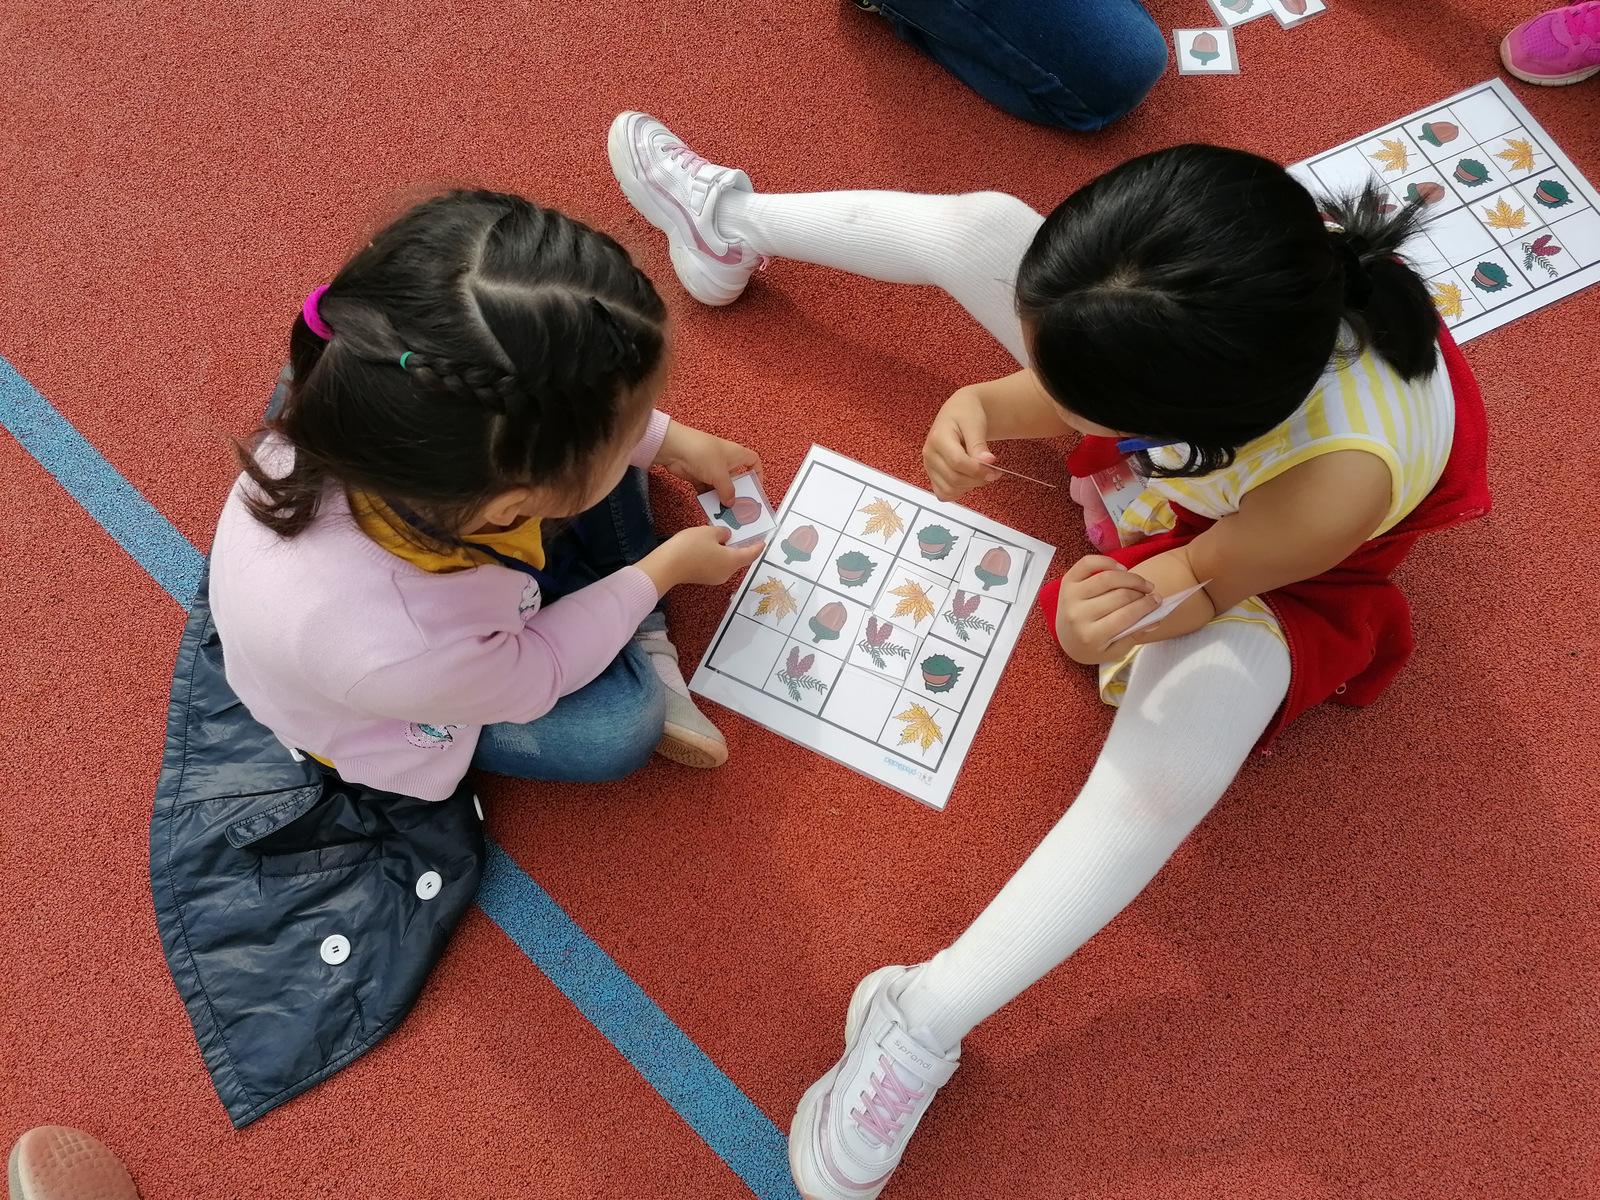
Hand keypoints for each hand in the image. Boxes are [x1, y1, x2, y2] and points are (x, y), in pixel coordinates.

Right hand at [638, 526, 764, 592]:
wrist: (667, 566)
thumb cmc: (690, 547)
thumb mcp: (708, 532)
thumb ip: (722, 533)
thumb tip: (726, 537)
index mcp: (732, 561)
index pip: (751, 554)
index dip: (758, 547)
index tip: (763, 541)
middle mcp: (727, 573)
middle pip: (739, 559)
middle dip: (741, 547)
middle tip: (742, 534)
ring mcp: (715, 578)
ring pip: (727, 563)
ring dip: (727, 552)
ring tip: (724, 538)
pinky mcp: (704, 578)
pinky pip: (716, 566)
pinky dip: (718, 556)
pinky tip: (711, 547)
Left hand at [656, 422, 763, 504]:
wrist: (675, 448)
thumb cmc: (702, 453)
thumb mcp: (720, 475)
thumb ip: (728, 491)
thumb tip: (731, 502)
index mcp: (736, 454)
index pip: (753, 461)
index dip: (757, 473)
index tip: (756, 487)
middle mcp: (726, 460)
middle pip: (736, 478)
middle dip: (737, 491)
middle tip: (739, 506)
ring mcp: (711, 467)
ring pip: (720, 485)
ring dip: (721, 497)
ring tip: (723, 510)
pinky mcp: (698, 474)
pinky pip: (707, 489)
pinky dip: (708, 497)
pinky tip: (709, 506)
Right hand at [923, 388, 999, 500]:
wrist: (958, 412)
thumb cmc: (966, 414)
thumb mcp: (975, 424)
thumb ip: (979, 445)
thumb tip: (988, 462)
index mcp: (938, 438)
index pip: (957, 462)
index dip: (978, 470)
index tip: (994, 469)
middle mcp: (929, 454)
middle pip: (954, 478)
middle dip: (978, 479)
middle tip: (994, 473)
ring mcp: (929, 466)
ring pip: (949, 489)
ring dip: (970, 486)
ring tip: (982, 474)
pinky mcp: (932, 475)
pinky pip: (944, 493)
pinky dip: (959, 491)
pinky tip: (970, 479)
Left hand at [1053, 555, 1160, 663]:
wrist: (1066, 639)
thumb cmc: (1094, 645)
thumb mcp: (1115, 650)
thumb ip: (1135, 635)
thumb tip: (1156, 618)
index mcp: (1090, 636)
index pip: (1126, 616)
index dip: (1147, 606)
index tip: (1159, 601)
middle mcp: (1077, 615)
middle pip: (1120, 596)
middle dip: (1141, 592)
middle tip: (1151, 592)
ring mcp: (1070, 597)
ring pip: (1107, 578)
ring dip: (1130, 577)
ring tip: (1140, 583)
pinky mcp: (1066, 582)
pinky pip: (1088, 563)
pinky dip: (1107, 562)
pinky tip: (1121, 569)